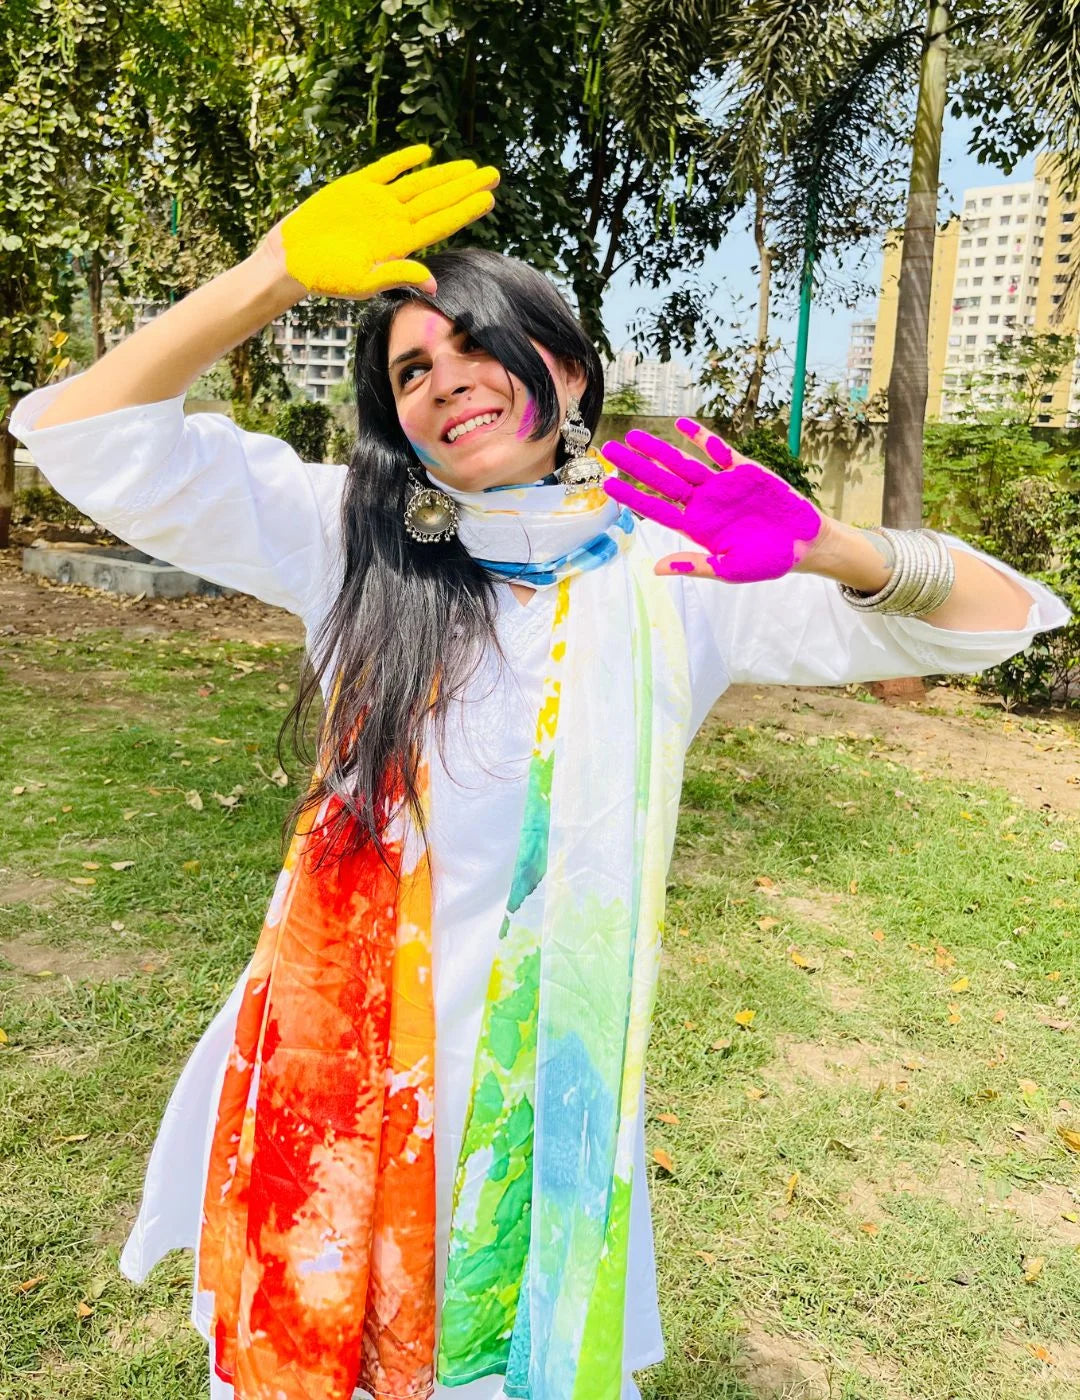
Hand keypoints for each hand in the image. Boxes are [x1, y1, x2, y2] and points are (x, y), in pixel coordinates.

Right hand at [267, 145, 498, 299]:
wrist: (291, 259)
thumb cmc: (325, 277)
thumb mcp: (363, 283)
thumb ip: (397, 275)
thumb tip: (433, 283)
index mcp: (400, 244)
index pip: (441, 224)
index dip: (465, 211)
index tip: (489, 199)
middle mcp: (395, 222)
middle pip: (438, 201)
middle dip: (466, 188)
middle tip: (495, 175)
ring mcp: (378, 203)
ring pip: (419, 184)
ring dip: (445, 175)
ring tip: (471, 167)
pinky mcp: (357, 187)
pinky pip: (386, 170)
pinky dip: (405, 161)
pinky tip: (425, 154)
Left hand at [602, 418, 823, 582]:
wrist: (805, 543)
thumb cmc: (767, 561)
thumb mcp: (729, 570)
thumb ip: (694, 565)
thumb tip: (656, 569)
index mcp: (696, 527)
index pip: (655, 509)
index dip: (631, 496)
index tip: (608, 485)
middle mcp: (703, 503)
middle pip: (661, 481)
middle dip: (635, 465)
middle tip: (608, 451)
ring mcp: (721, 484)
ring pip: (682, 463)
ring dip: (659, 449)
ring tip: (634, 436)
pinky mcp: (743, 470)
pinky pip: (717, 450)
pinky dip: (700, 437)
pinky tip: (680, 425)